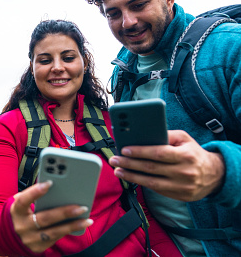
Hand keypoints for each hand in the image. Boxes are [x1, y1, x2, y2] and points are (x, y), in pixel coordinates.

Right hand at [10, 181, 92, 253]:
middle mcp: (22, 226)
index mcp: (16, 211)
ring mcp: (30, 239)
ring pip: (54, 232)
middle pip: (44, 218)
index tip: (50, 183)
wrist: (11, 235)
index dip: (35, 192)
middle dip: (64, 212)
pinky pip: (56, 238)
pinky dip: (69, 231)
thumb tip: (56, 188)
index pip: (24, 200)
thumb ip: (33, 195)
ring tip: (87, 219)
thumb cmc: (21, 213)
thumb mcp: (22, 203)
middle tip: (81, 207)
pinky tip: (80, 225)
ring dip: (72, 225)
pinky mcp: (38, 247)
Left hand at [109, 130, 224, 201]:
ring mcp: (182, 186)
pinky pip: (156, 190)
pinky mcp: (179, 196)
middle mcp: (184, 172)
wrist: (215, 175)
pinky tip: (130, 177)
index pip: (158, 153)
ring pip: (151, 182)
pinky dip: (141, 183)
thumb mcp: (184, 139)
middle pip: (151, 168)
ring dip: (131, 176)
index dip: (140, 152)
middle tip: (114, 160)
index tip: (124, 149)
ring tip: (118, 170)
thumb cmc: (193, 153)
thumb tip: (143, 134)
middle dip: (129, 164)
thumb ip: (166, 135)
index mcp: (186, 155)